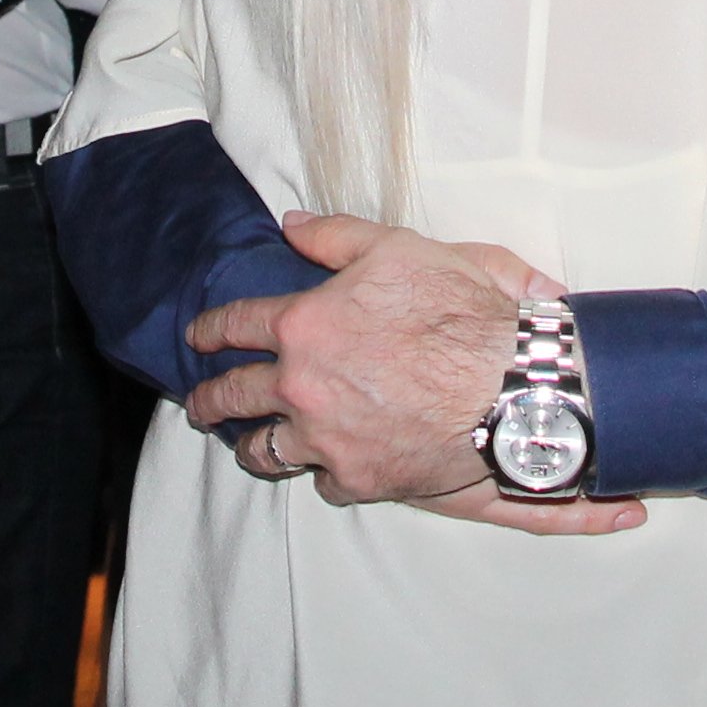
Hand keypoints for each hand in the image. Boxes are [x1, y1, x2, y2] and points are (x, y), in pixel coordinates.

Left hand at [184, 213, 640, 534]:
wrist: (508, 386)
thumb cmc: (458, 312)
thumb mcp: (397, 250)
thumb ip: (336, 236)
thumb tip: (291, 224)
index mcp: (303, 327)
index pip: (236, 325)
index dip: (210, 329)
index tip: (197, 337)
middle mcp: (301, 387)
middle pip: (232, 397)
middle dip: (207, 400)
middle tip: (198, 405)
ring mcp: (327, 438)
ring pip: (266, 451)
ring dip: (252, 446)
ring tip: (247, 445)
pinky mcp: (360, 477)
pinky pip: (325, 482)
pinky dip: (325, 473)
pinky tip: (328, 468)